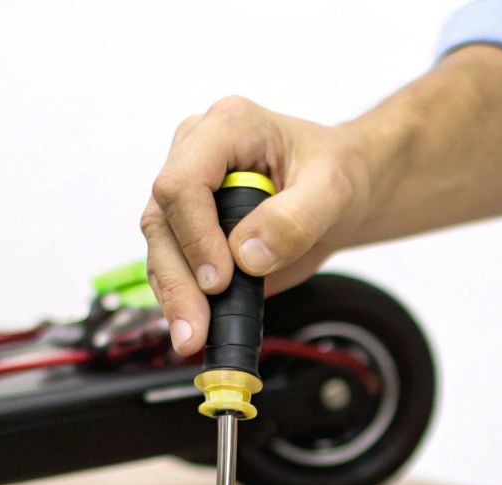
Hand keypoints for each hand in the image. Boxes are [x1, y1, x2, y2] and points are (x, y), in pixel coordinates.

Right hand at [141, 96, 369, 355]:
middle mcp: (194, 155)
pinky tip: (195, 329)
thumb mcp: (335, 189)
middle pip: (162, 219)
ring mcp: (188, 194)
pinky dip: (182, 300)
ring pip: (160, 248)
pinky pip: (173, 266)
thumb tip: (247, 256)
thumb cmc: (337, 174)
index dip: (195, 235)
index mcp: (226, 128)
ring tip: (193, 338)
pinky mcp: (189, 229)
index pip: (183, 181)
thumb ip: (295, 218)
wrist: (340, 193)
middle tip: (195, 330)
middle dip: (179, 279)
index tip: (220, 279)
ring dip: (174, 297)